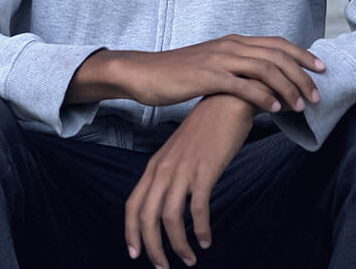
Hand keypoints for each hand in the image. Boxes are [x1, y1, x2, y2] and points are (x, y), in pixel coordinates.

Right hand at [67, 35, 323, 112]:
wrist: (143, 73)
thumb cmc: (176, 73)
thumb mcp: (211, 64)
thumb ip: (235, 68)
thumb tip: (261, 83)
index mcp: (232, 42)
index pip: (276, 43)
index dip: (302, 55)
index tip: (321, 69)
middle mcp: (228, 46)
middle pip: (277, 55)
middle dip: (302, 75)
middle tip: (317, 95)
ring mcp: (218, 60)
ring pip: (265, 69)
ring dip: (288, 88)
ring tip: (301, 106)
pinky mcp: (206, 77)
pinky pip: (242, 85)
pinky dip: (263, 97)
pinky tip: (274, 109)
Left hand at [125, 95, 254, 267]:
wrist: (225, 104)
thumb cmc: (205, 132)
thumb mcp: (179, 154)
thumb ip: (172, 176)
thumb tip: (169, 204)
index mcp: (154, 167)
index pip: (133, 204)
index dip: (131, 231)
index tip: (135, 253)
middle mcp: (163, 170)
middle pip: (147, 217)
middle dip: (152, 247)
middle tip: (163, 267)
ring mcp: (182, 170)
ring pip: (170, 217)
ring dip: (178, 244)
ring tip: (189, 259)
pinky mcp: (204, 171)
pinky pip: (198, 208)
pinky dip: (200, 228)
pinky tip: (206, 239)